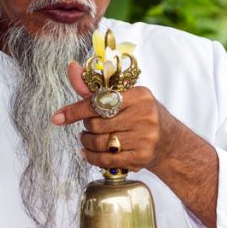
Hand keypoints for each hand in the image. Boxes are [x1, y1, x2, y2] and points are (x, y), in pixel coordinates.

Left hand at [51, 61, 175, 173]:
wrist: (168, 142)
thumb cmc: (140, 115)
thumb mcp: (123, 98)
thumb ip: (94, 88)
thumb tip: (71, 67)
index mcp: (139, 95)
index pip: (99, 102)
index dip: (76, 111)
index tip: (57, 118)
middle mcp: (144, 115)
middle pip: (97, 124)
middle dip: (87, 127)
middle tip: (89, 127)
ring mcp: (145, 137)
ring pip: (100, 143)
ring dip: (87, 143)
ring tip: (88, 139)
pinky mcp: (142, 156)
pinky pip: (106, 159)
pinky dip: (92, 157)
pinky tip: (89, 153)